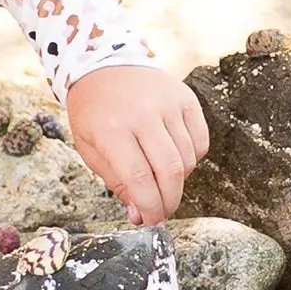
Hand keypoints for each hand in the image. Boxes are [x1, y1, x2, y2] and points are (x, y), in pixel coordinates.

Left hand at [66, 65, 209, 225]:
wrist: (105, 65)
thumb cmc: (94, 112)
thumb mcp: (90, 149)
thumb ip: (116, 182)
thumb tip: (141, 215)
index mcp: (111, 129)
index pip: (139, 179)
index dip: (150, 208)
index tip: (152, 224)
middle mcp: (143, 114)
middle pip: (170, 172)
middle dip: (169, 202)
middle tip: (162, 213)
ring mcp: (168, 104)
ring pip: (187, 159)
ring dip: (178, 181)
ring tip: (161, 181)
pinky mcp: (187, 98)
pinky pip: (200, 142)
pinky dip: (192, 159)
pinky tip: (173, 157)